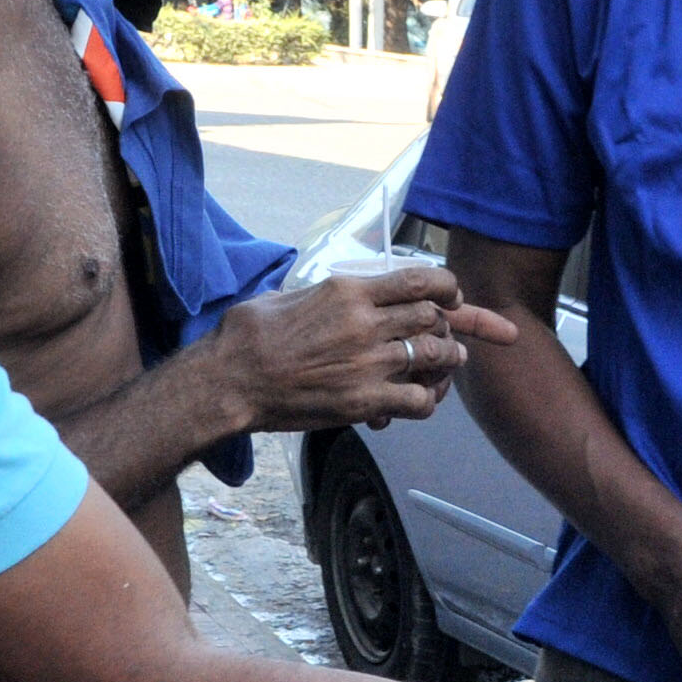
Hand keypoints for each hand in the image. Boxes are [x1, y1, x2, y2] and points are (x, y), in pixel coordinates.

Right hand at [212, 273, 515, 435]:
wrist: (229, 380)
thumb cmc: (247, 336)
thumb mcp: (287, 295)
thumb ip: (322, 294)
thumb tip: (331, 293)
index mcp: (348, 291)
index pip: (420, 280)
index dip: (447, 288)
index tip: (451, 296)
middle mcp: (366, 322)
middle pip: (433, 318)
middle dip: (446, 327)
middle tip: (445, 337)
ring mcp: (368, 362)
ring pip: (436, 356)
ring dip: (445, 363)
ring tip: (445, 367)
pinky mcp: (364, 400)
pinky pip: (419, 400)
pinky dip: (425, 402)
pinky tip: (415, 402)